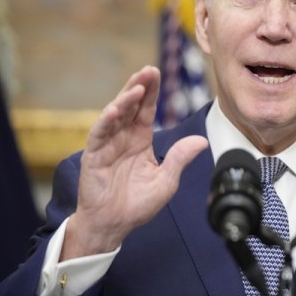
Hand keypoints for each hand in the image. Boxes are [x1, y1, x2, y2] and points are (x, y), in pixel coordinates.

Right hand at [61, 66, 208, 259]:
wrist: (113, 225)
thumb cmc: (137, 204)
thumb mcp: (166, 181)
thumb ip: (179, 159)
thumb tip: (201, 141)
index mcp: (140, 141)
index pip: (146, 110)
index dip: (152, 92)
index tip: (157, 72)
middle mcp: (122, 138)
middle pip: (130, 106)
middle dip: (139, 86)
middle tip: (148, 70)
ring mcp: (107, 145)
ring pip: (115, 115)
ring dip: (125, 100)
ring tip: (137, 87)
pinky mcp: (93, 156)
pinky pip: (99, 134)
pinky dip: (106, 120)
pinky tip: (115, 109)